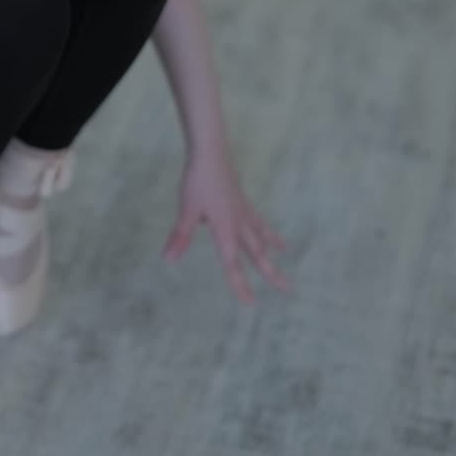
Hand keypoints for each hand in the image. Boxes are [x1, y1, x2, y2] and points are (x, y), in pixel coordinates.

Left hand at [163, 151, 289, 302]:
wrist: (211, 152)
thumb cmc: (197, 180)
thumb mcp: (186, 209)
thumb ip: (180, 236)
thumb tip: (168, 260)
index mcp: (226, 228)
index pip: (233, 263)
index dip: (241, 284)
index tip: (250, 303)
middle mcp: (239, 223)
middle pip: (256, 253)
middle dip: (270, 273)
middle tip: (287, 289)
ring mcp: (243, 212)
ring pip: (261, 237)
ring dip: (271, 252)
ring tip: (282, 263)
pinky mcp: (242, 202)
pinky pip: (258, 222)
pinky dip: (268, 233)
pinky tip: (276, 240)